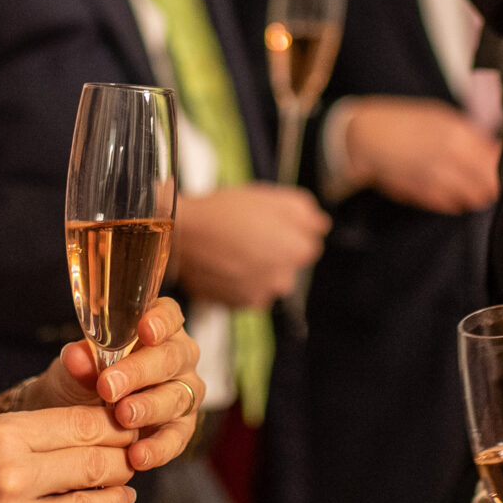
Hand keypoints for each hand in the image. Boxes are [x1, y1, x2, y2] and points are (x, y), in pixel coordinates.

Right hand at [0, 402, 142, 502]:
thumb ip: (29, 439)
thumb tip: (94, 433)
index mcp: (0, 437)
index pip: (83, 424)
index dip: (117, 428)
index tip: (128, 432)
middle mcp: (11, 478)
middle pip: (98, 464)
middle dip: (124, 463)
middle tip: (132, 465)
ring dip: (118, 502)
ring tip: (122, 497)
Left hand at [9, 298, 204, 470]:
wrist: (73, 421)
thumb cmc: (79, 382)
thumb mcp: (71, 371)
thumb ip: (78, 363)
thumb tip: (76, 355)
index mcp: (155, 328)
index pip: (168, 314)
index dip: (161, 320)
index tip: (144, 330)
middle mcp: (177, 357)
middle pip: (171, 357)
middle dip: (140, 372)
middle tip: (109, 386)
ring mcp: (183, 391)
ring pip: (177, 396)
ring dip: (149, 407)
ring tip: (123, 418)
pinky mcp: (182, 427)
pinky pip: (177, 437)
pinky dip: (159, 447)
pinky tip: (138, 455)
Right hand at [170, 184, 326, 308]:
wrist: (180, 234)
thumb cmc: (224, 211)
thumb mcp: (269, 197)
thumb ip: (304, 211)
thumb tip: (321, 225)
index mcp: (298, 251)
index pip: (307, 245)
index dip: (287, 232)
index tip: (267, 225)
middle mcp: (284, 280)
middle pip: (286, 266)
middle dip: (272, 253)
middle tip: (245, 236)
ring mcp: (260, 295)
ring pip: (266, 280)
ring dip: (255, 270)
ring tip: (231, 251)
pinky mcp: (236, 306)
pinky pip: (246, 293)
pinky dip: (238, 282)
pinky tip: (223, 265)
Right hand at [339, 97, 499, 213]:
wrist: (365, 138)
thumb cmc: (404, 123)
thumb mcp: (440, 117)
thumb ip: (470, 134)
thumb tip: (496, 150)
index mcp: (457, 133)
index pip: (496, 158)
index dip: (502, 163)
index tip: (502, 162)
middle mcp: (449, 157)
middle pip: (490, 182)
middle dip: (493, 182)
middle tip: (489, 178)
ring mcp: (436, 179)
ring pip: (474, 197)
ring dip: (476, 193)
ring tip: (469, 184)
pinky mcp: (423, 196)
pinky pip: (452, 205)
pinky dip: (456, 200)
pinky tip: (449, 189)